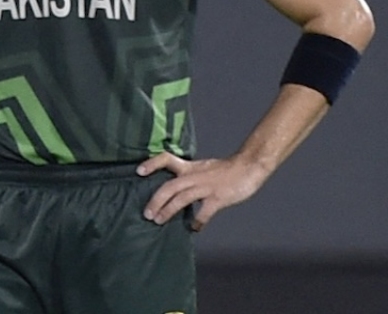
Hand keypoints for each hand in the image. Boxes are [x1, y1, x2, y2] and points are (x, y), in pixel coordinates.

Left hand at [137, 152, 270, 231]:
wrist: (249, 166)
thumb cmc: (226, 170)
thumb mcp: (203, 168)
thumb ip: (189, 175)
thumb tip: (175, 187)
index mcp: (190, 168)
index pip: (167, 159)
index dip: (152, 163)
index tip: (139, 171)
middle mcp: (194, 176)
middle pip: (169, 186)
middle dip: (155, 200)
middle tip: (146, 213)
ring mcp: (206, 187)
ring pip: (181, 198)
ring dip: (168, 210)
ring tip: (158, 220)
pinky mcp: (217, 198)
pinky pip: (204, 212)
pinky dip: (197, 221)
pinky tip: (193, 228)